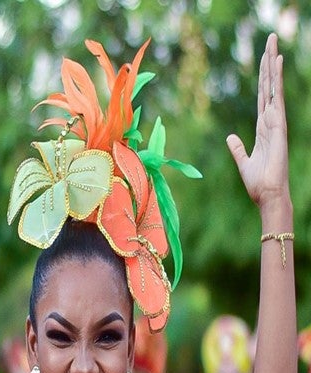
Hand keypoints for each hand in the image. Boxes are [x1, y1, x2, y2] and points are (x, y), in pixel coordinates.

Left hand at [227, 34, 288, 211]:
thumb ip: (238, 148)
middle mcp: (271, 120)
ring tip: (273, 44)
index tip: (265, 58)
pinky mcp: (278, 126)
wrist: (268, 195)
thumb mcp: (243, 162)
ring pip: (273, 87)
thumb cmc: (259, 182)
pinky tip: (277, 64)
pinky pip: (275, 98)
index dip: (264, 77)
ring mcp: (276, 122)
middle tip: (271, 39)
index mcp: (263, 127)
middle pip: (270, 86)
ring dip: (273, 66)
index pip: (263, 96)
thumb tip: (231, 137)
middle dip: (269, 63)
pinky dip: (276, 81)